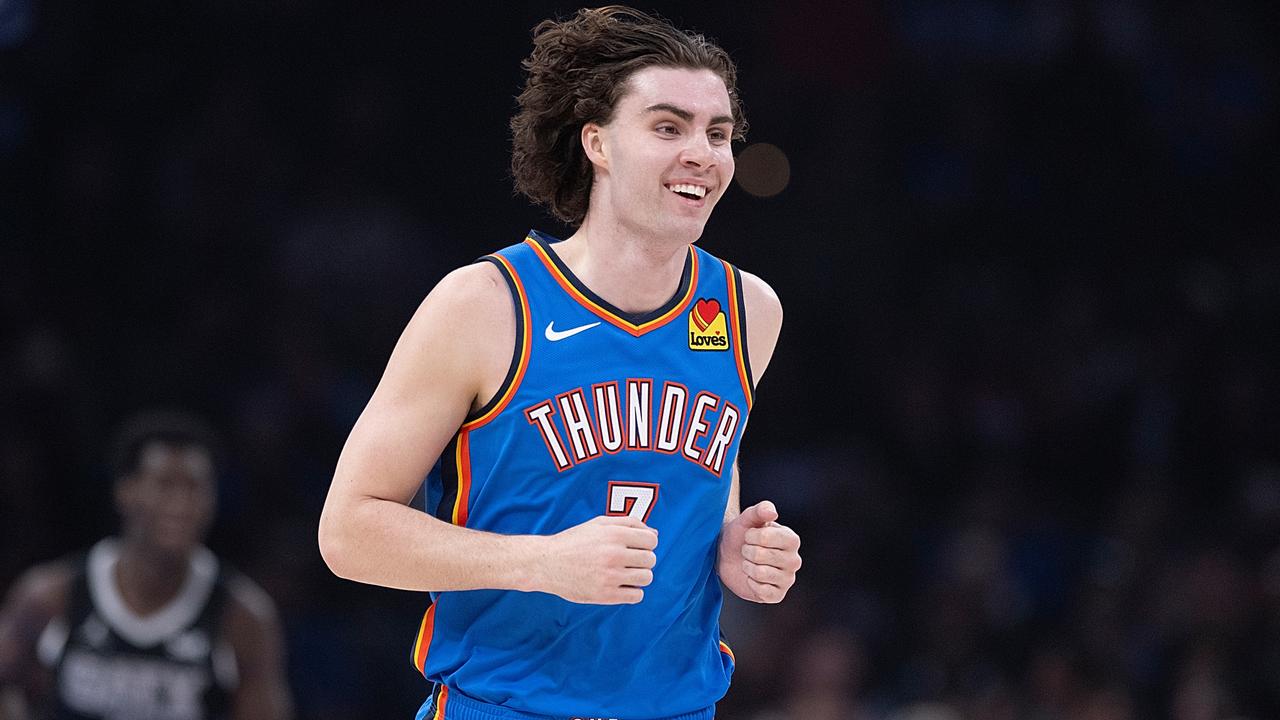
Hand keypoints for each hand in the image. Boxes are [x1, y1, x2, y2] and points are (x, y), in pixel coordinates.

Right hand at [536, 516, 657, 604]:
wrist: (546, 563)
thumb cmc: (574, 541)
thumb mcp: (599, 524)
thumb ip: (628, 523)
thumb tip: (654, 533)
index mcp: (614, 534)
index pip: (651, 540)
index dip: (646, 544)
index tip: (635, 547)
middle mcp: (614, 554)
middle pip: (651, 559)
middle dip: (642, 560)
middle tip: (627, 561)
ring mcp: (610, 576)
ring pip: (646, 578)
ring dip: (639, 576)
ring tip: (624, 574)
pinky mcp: (605, 595)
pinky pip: (637, 596)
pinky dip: (632, 592)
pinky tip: (620, 586)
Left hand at [718, 500, 800, 602]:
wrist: (728, 554)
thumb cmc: (741, 534)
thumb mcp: (748, 518)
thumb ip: (760, 510)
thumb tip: (772, 512)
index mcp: (792, 539)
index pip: (766, 537)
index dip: (751, 536)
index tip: (750, 536)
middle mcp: (794, 560)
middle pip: (761, 555)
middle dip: (747, 552)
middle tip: (748, 551)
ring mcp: (787, 579)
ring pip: (760, 573)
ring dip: (747, 567)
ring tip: (749, 563)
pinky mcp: (777, 595)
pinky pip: (762, 591)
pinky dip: (751, 583)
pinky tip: (752, 578)